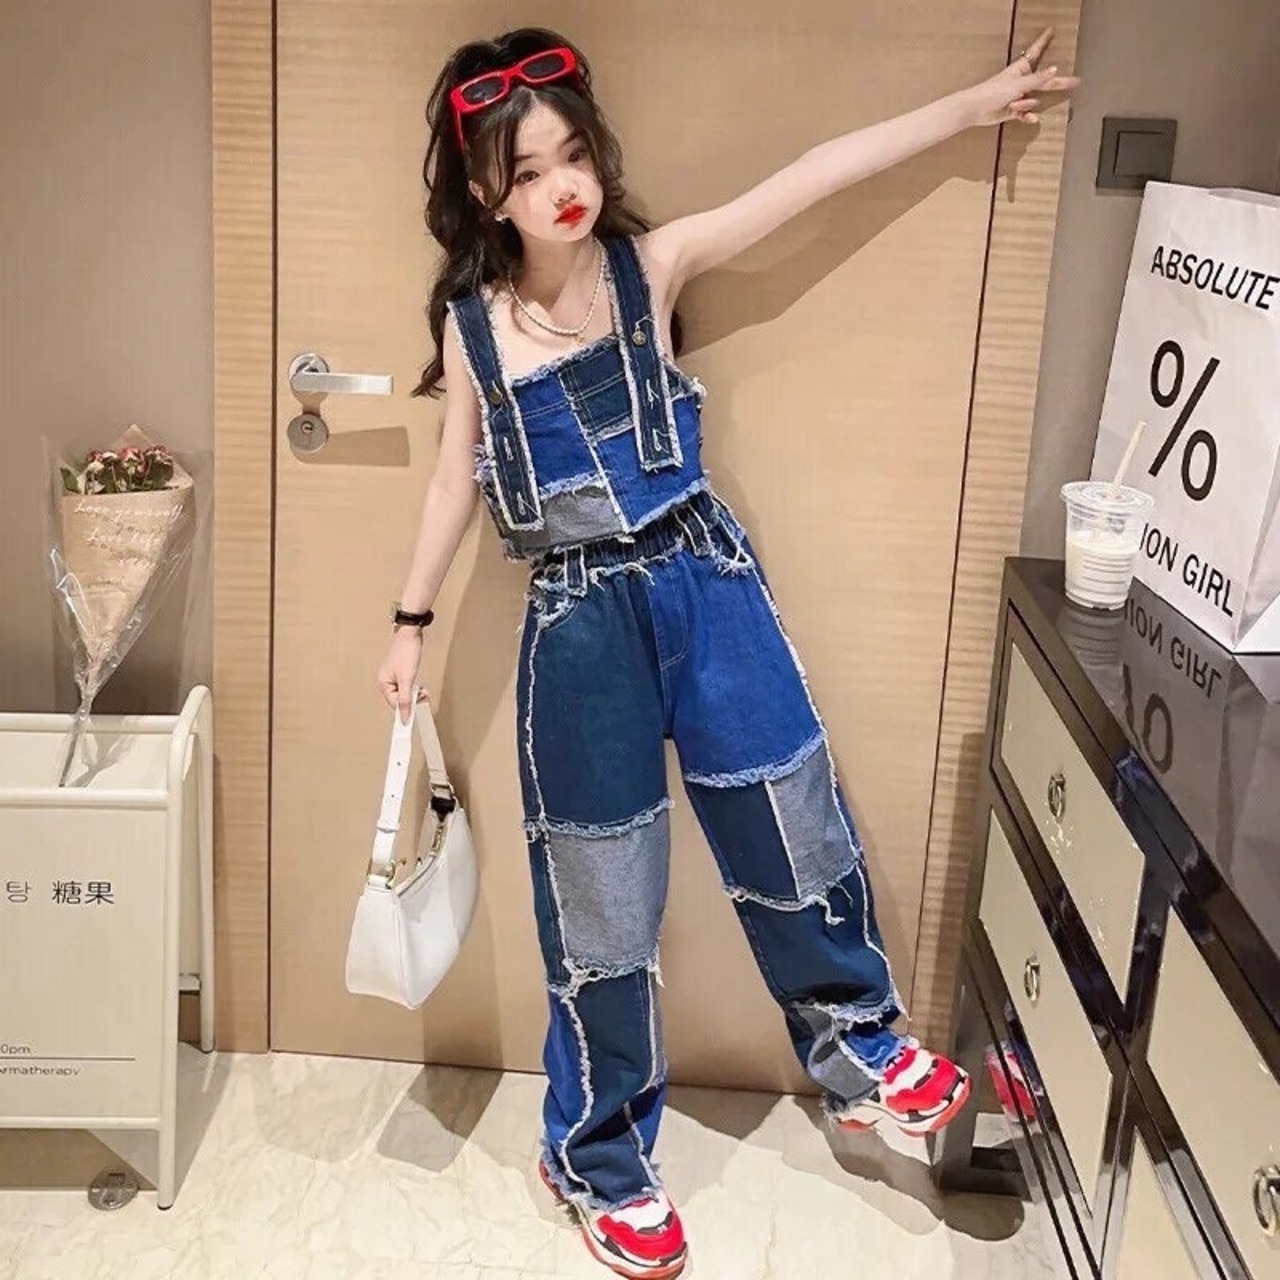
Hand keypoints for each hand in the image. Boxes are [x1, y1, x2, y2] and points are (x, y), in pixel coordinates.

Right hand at [376, 627, 428, 722]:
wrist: (410, 635)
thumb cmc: (406, 653)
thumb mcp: (407, 679)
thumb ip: (406, 699)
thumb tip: (404, 717)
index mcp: (383, 684)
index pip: (395, 705)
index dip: (407, 708)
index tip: (418, 710)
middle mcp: (385, 682)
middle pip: (399, 700)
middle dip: (413, 700)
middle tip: (423, 695)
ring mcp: (392, 677)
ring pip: (404, 694)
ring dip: (415, 694)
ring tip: (423, 690)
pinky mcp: (400, 673)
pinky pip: (406, 687)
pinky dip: (414, 688)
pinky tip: (420, 686)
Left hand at [965, 27, 1080, 128]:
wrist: (976, 109)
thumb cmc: (994, 91)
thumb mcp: (1019, 84)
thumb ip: (1038, 79)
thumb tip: (1055, 70)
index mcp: (1022, 69)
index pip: (1037, 51)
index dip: (1044, 41)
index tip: (1051, 30)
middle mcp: (1022, 81)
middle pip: (1045, 81)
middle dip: (1058, 82)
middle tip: (1075, 81)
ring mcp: (1018, 96)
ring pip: (1033, 100)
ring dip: (1026, 104)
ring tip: (1014, 104)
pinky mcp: (1013, 110)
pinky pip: (1026, 114)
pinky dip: (1027, 116)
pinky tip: (1030, 119)